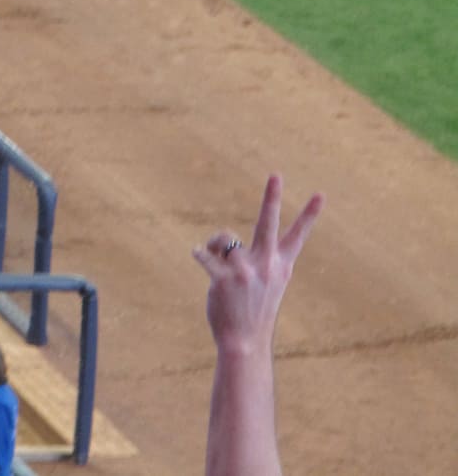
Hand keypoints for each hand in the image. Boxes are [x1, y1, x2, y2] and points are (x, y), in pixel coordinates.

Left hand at [194, 174, 323, 357]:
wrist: (245, 344)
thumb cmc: (254, 310)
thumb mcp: (266, 284)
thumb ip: (254, 258)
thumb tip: (223, 240)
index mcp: (280, 266)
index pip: (297, 236)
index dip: (309, 214)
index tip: (321, 193)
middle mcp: (265, 265)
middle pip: (267, 223)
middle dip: (271, 198)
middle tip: (276, 175)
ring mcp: (245, 272)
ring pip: (223, 238)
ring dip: (215, 246)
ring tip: (218, 265)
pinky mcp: (223, 278)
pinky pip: (204, 253)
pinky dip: (199, 253)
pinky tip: (197, 257)